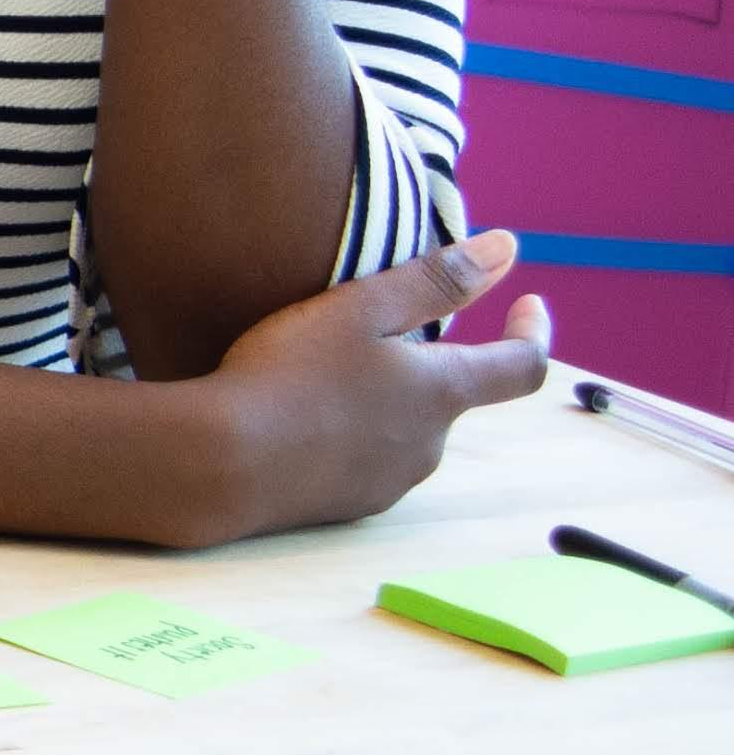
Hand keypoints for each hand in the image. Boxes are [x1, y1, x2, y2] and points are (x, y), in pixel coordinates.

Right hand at [185, 233, 553, 544]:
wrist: (221, 464)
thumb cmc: (289, 374)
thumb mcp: (358, 309)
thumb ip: (436, 279)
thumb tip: (508, 248)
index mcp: (443, 391)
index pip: (524, 366)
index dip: (533, 332)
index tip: (527, 303)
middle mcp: (432, 443)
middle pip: (451, 396)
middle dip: (427, 366)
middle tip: (369, 335)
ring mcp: (393, 480)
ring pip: (408, 431)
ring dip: (387, 404)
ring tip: (324, 379)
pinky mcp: (353, 506)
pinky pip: (369, 463)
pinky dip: (353, 439)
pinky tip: (303, 424)